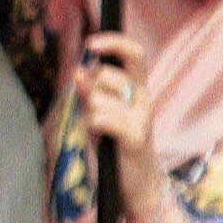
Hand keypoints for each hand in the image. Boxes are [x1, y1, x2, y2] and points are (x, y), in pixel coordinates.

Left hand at [74, 31, 168, 222]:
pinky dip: (93, 125)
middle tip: (96, 111)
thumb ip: (90, 91)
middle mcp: (144, 97)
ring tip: (101, 129)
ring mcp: (143, 117)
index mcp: (138, 87)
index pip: (134, 53)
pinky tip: (98, 135)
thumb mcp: (98, 111)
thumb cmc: (113, 142)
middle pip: (105, 74)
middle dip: (90, 90)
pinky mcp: (136, 137)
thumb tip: (78, 70)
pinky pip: (101, 119)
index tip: (90, 43)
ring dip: (90, 113)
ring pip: (98, 99)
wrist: (134, 180)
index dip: (113, 42)